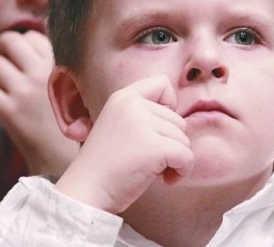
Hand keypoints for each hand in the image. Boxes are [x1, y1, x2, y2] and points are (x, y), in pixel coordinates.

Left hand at [0, 31, 78, 175]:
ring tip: (6, 89)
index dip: (24, 47)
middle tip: (8, 68)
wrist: (62, 157)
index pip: (30, 36)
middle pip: (8, 41)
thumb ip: (51, 61)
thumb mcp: (69, 84)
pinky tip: (2, 105)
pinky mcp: (9, 111)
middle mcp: (41, 72)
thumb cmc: (66, 119)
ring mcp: (24, 91)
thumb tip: (33, 35)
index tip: (26, 61)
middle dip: (4, 52)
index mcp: (59, 64)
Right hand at [55, 75, 193, 213]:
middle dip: (170, 143)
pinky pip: (187, 156)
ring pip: (184, 139)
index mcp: (122, 97)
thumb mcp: (119, 126)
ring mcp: (143, 124)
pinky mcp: (155, 147)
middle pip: (178, 119)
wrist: (86, 190)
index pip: (162, 83)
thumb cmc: (105, 165)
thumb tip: (180, 120)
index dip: (169, 106)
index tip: (155, 129)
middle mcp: (132, 105)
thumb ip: (142, 115)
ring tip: (152, 169)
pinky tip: (166, 180)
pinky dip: (182, 171)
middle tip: (148, 158)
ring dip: (175, 159)